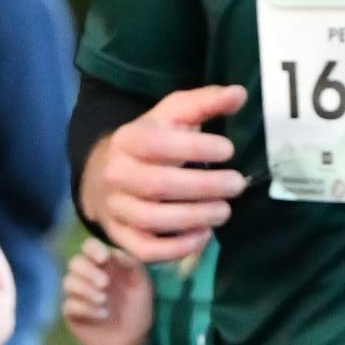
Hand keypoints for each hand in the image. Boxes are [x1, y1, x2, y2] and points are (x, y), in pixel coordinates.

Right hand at [61, 239, 153, 344]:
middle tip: (105, 284)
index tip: (103, 259)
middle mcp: (88, 277)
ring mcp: (78, 295)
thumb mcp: (142, 284)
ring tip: (104, 300)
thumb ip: (132, 265)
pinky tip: (102, 314)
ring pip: (68, 282)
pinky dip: (86, 308)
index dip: (92, 249)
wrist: (133, 341)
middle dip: (88, 271)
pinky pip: (69, 305)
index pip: (88, 247)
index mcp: (104, 265)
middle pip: (74, 263)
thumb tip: (114, 253)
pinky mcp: (72, 314)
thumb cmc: (137, 309)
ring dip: (86, 289)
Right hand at [82, 84, 247, 263]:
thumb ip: (204, 103)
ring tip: (224, 211)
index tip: (229, 150)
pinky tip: (203, 236)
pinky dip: (177, 248)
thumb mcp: (172, 116)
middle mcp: (115, 174)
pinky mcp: (121, 237)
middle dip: (203, 186)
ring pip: (152, 219)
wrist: (106, 174)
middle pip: (158, 185)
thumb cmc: (149, 143)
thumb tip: (238, 94)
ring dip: (194, 218)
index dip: (196, 148)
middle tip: (236, 185)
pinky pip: (147, 250)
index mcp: (127, 139)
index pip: (159, 144)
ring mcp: (116, 209)